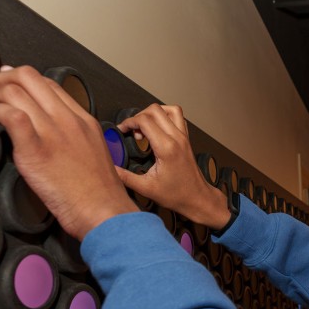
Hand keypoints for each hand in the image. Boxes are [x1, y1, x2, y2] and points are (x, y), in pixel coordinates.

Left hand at [0, 66, 137, 239]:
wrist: (104, 211)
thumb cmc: (98, 194)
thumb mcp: (93, 154)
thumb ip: (73, 138)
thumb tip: (50, 134)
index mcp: (83, 120)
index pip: (48, 83)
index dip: (22, 81)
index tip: (10, 89)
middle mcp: (68, 119)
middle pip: (28, 76)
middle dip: (2, 79)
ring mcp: (52, 132)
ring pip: (15, 90)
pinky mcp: (35, 149)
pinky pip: (10, 115)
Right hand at [115, 104, 230, 229]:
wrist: (197, 198)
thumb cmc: (176, 195)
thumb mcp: (146, 188)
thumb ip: (125, 177)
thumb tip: (110, 168)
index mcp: (166, 148)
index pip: (144, 120)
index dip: (129, 122)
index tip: (122, 130)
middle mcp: (177, 138)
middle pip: (155, 110)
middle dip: (139, 116)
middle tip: (132, 132)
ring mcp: (184, 137)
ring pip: (168, 109)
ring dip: (154, 113)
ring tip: (146, 128)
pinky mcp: (187, 139)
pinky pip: (178, 117)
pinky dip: (166, 116)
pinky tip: (158, 130)